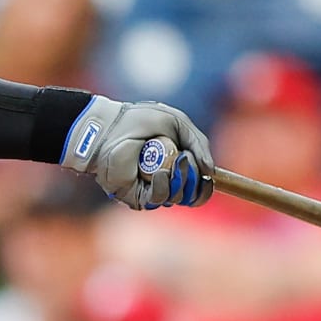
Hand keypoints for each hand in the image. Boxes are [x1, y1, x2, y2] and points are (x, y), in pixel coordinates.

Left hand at [61, 97, 214, 209]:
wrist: (110, 125)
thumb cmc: (139, 121)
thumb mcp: (177, 124)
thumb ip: (199, 144)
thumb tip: (210, 171)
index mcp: (175, 167)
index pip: (198, 188)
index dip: (206, 186)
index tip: (208, 176)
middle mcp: (164, 182)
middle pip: (191, 195)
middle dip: (194, 178)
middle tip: (184, 159)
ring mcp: (149, 189)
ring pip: (176, 198)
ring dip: (181, 180)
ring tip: (173, 161)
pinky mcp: (134, 195)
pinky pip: (157, 199)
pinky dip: (163, 186)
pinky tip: (160, 173)